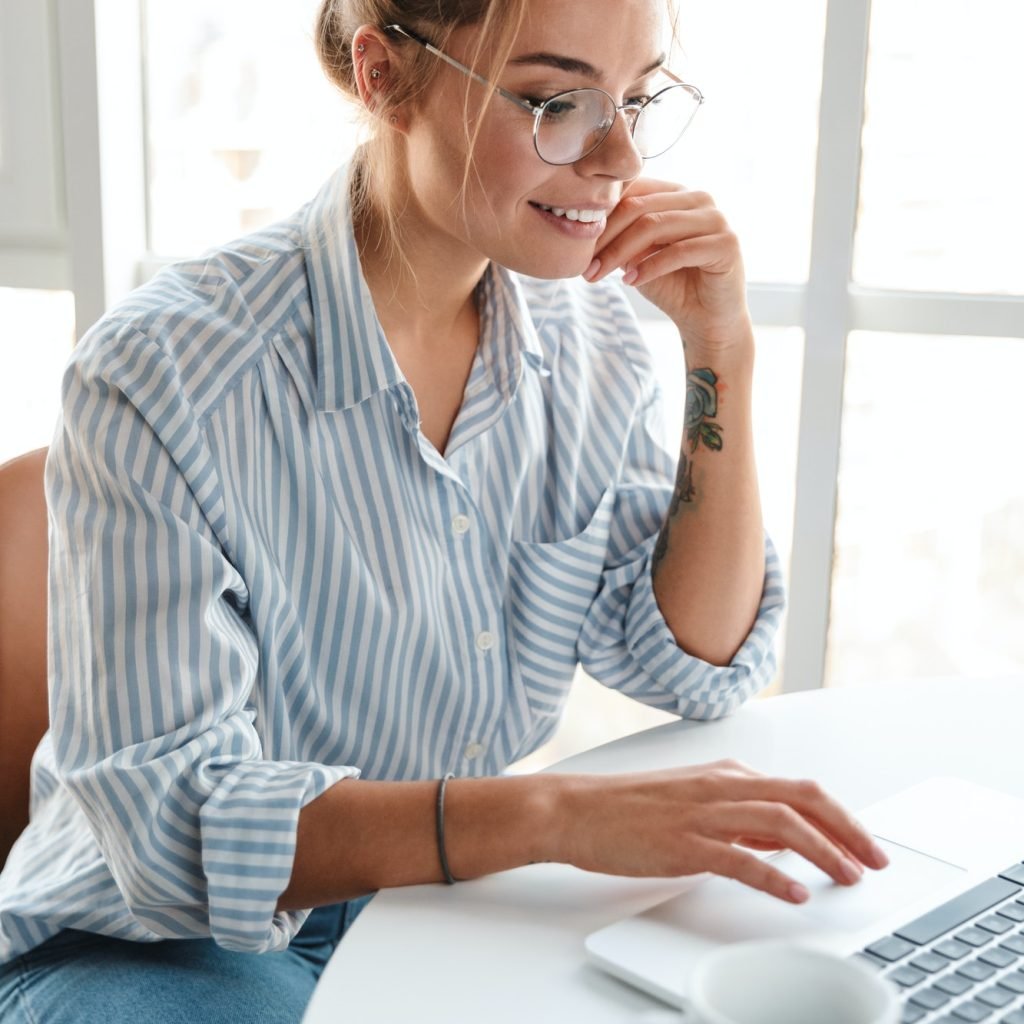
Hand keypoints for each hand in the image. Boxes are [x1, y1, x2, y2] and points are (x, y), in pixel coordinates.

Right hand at [554, 759, 888, 903]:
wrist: (575, 809)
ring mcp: (702, 813)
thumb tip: (784, 837)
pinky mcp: (682, 842)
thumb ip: (740, 816)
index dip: (842, 818)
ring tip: (849, 877)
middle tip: (876, 861)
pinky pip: (737, 858)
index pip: (800, 790)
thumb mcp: (693, 801)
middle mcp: (721, 786)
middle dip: (848, 829)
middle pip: (803, 799)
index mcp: (727, 775)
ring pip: (780, 823)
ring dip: (824, 851)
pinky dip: (772, 874)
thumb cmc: (628, 807)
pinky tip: (793, 892)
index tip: (866, 845)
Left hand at [584, 179, 751, 350]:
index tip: (577, 246)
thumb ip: (619, 235)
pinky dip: (649, 267)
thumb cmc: (672, 285)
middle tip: (584, 266)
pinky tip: (629, 281)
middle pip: (639, 208)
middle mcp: (699, 199)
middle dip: (606, 238)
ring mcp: (715, 219)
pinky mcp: (727, 244)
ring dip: (620, 252)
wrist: (706, 320)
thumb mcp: (637, 256)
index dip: (601, 216)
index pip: (633, 191)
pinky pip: (679, 251)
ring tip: (598, 274)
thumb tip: (582, 224)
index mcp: (676, 193)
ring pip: (655, 226)